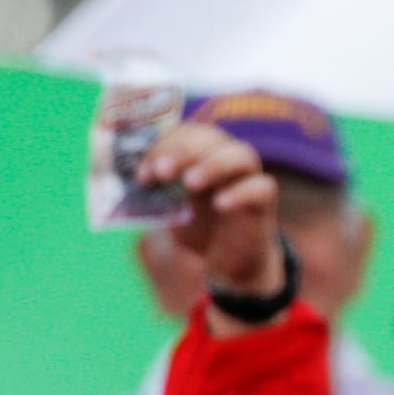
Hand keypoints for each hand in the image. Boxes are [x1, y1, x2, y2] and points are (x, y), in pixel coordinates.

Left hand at [141, 123, 282, 309]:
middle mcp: (225, 156)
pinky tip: (219, 204)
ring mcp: (248, 176)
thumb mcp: (170, 207)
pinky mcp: (263, 200)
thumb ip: (157, 190)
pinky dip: (239, 193)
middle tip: (162, 172)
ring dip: (212, 165)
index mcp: (200, 151)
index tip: (141, 174)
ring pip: (239, 155)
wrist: (226, 262)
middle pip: (210, 138)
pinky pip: (259, 188)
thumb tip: (130, 178)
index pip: (183, 132)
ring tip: (190, 183)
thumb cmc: (197, 226)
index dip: (162, 146)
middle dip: (183, 151)